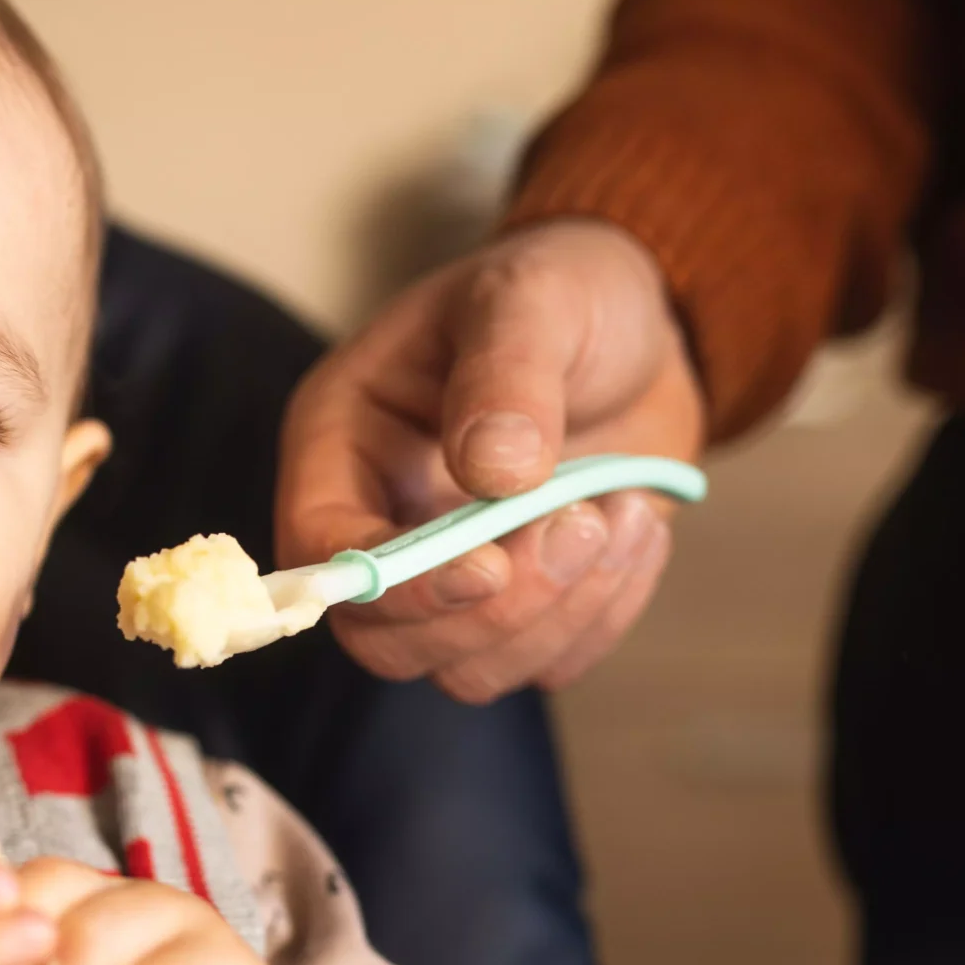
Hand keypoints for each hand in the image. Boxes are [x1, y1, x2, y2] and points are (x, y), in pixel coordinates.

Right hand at [276, 217, 706, 702]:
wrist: (643, 330)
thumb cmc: (561, 295)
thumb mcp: (531, 297)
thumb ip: (507, 372)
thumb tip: (495, 470)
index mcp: (342, 443)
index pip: (321, 549)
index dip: (392, 581)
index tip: (489, 566)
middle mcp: (379, 525)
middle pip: (386, 640)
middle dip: (492, 612)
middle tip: (581, 525)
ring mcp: (450, 577)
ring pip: (469, 669)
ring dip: (560, 614)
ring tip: (622, 512)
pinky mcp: (524, 609)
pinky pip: (549, 666)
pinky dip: (604, 614)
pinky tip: (636, 529)